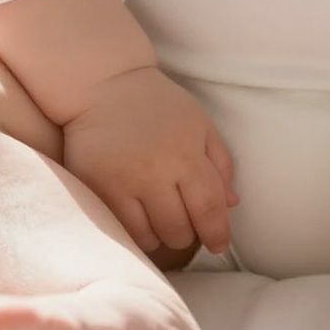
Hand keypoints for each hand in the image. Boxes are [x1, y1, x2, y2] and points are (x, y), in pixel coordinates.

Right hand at [62, 66, 239, 256]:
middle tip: (186, 225)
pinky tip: (142, 222)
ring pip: (153, 236)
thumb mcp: (199, 124)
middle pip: (181, 229)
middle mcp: (156, 170)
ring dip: (164, 236)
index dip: (218, 233)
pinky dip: (139, 234)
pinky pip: (124, 230)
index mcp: (186, 153)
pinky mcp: (98, 187)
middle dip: (189, 234)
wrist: (104, 85)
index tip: (218, 244)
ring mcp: (125, 181)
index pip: (209, 208)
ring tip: (163, 222)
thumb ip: (220, 163)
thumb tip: (232, 205)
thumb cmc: (158, 105)